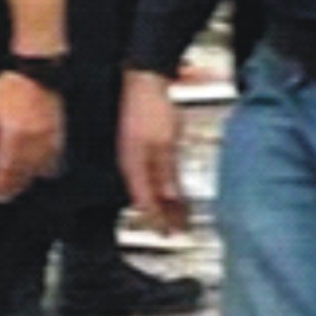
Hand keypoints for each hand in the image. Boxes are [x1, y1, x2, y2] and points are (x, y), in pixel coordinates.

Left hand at [0, 72, 62, 202]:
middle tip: (3, 195)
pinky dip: (45, 168)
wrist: (38, 71)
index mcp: (13, 136)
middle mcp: (33, 141)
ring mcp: (49, 139)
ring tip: (18, 184)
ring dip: (28, 180)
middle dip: (12, 188)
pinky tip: (38, 169)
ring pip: (41, 171)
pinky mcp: (59, 134)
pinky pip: (54, 159)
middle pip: (23, 176)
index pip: (5, 172)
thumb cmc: (11, 87)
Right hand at [117, 70, 189, 234]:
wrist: (146, 81)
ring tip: (181, 217)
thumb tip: (168, 197)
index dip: (158, 220)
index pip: (145, 201)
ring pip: (154, 186)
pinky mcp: (147, 146)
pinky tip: (176, 192)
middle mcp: (134, 163)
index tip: (169, 234)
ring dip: (168, 203)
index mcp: (134, 165)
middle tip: (177, 232)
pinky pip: (158, 173)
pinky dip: (168, 186)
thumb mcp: (164, 143)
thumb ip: (166, 171)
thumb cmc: (152, 107)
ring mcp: (139, 155)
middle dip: (164, 216)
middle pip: (149, 197)